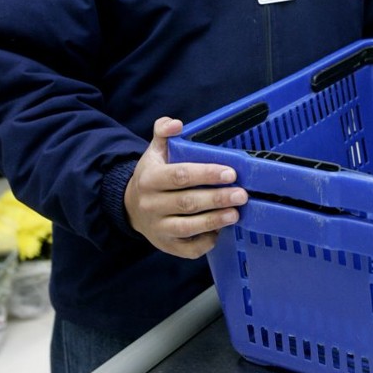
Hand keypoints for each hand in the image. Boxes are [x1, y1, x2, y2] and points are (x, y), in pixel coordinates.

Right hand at [124, 116, 247, 257]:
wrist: (131, 207)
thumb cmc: (151, 175)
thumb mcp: (154, 151)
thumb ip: (163, 131)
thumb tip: (176, 124)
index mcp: (150, 179)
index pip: (180, 176)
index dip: (206, 174)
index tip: (230, 173)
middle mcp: (152, 205)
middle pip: (187, 202)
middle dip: (217, 199)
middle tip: (241, 194)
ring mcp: (158, 228)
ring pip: (188, 227)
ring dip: (214, 221)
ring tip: (235, 213)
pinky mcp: (167, 246)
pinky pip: (188, 249)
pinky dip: (206, 242)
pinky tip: (220, 231)